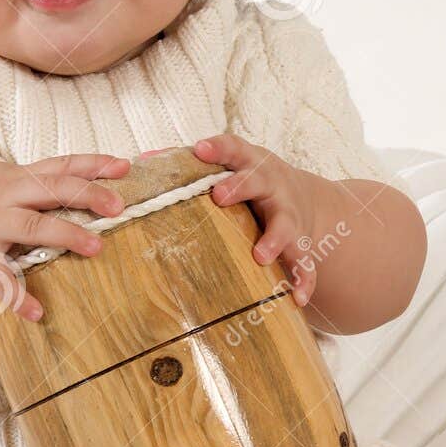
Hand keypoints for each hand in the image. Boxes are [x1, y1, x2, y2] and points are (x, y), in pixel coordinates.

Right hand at [0, 152, 131, 322]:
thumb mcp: (4, 179)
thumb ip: (41, 180)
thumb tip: (92, 179)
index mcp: (19, 177)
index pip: (62, 165)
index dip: (93, 165)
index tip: (124, 168)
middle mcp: (7, 195)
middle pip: (52, 189)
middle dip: (87, 195)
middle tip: (118, 207)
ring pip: (33, 227)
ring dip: (66, 235)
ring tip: (96, 248)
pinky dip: (17, 296)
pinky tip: (36, 311)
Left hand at [193, 133, 320, 307]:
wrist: (303, 200)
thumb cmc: (250, 182)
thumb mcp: (228, 167)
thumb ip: (188, 165)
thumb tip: (139, 162)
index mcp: (249, 163)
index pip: (233, 148)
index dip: (217, 148)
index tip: (199, 149)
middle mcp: (271, 185)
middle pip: (257, 180)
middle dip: (239, 186)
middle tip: (219, 195)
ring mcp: (289, 214)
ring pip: (284, 225)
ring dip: (274, 240)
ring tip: (260, 257)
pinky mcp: (301, 241)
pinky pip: (306, 262)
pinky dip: (304, 279)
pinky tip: (297, 297)